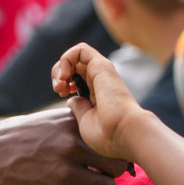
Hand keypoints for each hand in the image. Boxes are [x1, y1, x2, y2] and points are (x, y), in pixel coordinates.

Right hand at [0, 107, 126, 184]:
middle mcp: (72, 145)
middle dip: (106, 173)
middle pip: (116, 165)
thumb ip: (68, 127)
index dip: (106, 153)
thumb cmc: (10, 141)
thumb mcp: (42, 122)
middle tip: (91, 178)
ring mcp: (66, 172)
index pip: (109, 140)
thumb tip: (95, 133)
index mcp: (70, 124)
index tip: (96, 160)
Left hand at [51, 43, 144, 158]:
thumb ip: (78, 107)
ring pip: (75, 55)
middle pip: (73, 65)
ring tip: (60, 84)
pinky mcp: (101, 66)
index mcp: (97, 93)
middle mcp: (100, 80)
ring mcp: (101, 72)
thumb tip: (70, 99)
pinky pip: (81, 50)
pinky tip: (65, 76)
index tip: (63, 96)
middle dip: (59, 74)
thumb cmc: (108, 134)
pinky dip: (66, 59)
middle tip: (59, 90)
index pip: (76, 77)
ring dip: (61, 67)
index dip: (64, 82)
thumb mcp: (85, 120)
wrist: (125, 133)